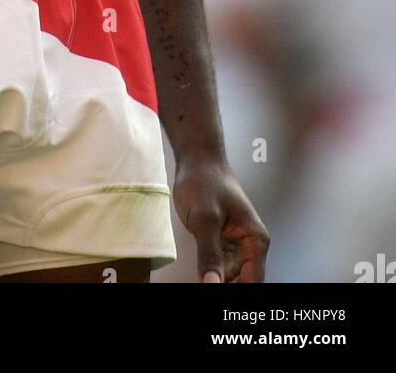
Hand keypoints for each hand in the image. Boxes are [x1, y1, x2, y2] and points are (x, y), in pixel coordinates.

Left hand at [173, 156, 269, 282]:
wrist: (196, 160)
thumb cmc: (203, 181)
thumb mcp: (204, 219)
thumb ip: (210, 254)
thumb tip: (212, 285)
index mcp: (255, 241)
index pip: (252, 283)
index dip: (235, 293)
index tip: (214, 291)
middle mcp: (250, 245)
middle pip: (242, 282)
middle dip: (223, 286)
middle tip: (204, 281)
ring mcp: (236, 244)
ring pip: (229, 277)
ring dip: (215, 281)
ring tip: (202, 272)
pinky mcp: (222, 241)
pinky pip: (219, 266)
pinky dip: (209, 272)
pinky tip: (198, 273)